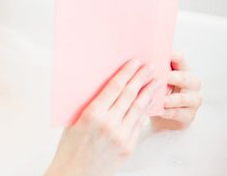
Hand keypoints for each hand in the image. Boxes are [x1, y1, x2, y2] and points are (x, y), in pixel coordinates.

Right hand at [46, 59, 161, 175]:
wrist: (75, 174)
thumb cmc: (70, 146)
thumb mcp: (74, 120)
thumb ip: (91, 104)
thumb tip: (105, 87)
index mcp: (92, 114)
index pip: (114, 87)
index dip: (126, 73)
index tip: (134, 62)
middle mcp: (109, 123)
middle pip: (130, 95)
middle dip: (141, 79)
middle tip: (149, 67)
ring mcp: (121, 136)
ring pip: (138, 109)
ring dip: (148, 93)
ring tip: (155, 82)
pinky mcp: (128, 147)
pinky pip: (138, 125)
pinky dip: (144, 112)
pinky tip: (148, 103)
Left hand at [150, 51, 201, 129]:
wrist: (164, 116)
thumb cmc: (157, 91)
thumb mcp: (156, 78)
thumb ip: (151, 69)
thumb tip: (132, 58)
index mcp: (182, 69)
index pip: (180, 58)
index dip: (171, 55)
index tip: (156, 54)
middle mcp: (191, 82)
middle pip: (183, 77)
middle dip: (171, 78)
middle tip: (158, 78)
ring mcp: (193, 99)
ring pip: (183, 98)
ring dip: (171, 99)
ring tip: (161, 100)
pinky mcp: (190, 115)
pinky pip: (179, 113)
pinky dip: (168, 113)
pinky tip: (159, 112)